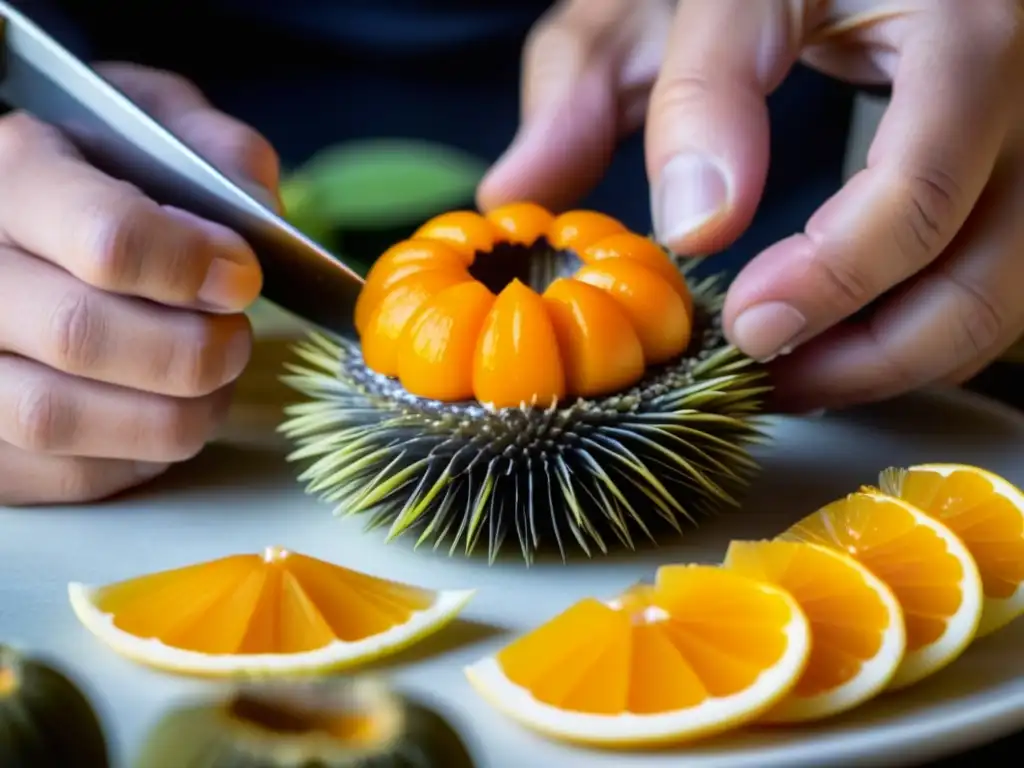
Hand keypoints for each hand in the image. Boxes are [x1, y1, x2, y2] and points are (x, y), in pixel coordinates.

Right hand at [0, 63, 277, 504]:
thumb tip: (261, 215)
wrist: (21, 216)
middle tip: (233, 340)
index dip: (191, 268)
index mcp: (14, 172)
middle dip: (190, 351)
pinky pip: (60, 473)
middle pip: (81, 335)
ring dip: (170, 415)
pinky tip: (163, 417)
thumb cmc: (97, 167)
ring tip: (210, 386)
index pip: (106, 239)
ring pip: (57, 417)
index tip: (241, 277)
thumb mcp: (151, 122)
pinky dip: (136, 457)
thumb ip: (213, 149)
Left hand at [481, 0, 1023, 411]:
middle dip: (857, 333)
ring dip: (890, 357)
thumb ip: (592, 79)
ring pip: (1001, 287)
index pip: (876, 138)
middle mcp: (1004, 59)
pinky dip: (919, 336)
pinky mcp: (1020, 168)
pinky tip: (836, 345)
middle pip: (962, 238)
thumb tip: (522, 192)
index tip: (728, 302)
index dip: (802, 243)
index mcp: (931, 3)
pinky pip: (1000, 283)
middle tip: (754, 358)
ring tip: (787, 375)